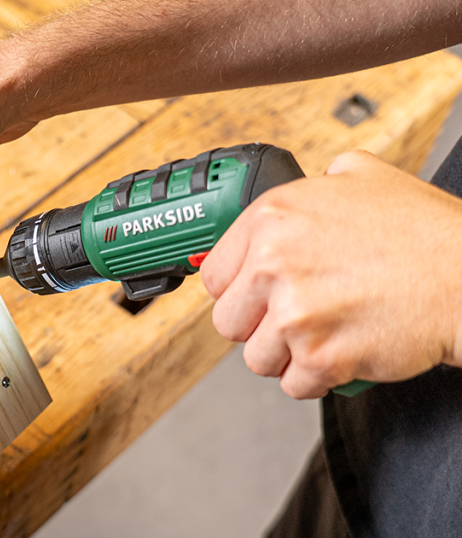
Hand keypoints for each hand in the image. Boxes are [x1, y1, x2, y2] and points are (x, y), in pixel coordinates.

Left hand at [201, 150, 461, 398]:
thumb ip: (321, 181)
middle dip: (259, 326)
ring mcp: (294, 313)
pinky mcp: (320, 356)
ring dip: (288, 356)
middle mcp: (273, 264)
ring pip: (258, 358)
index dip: (238, 291)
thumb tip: (309, 184)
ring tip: (326, 334)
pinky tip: (344, 352)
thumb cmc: (425, 233)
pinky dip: (317, 379)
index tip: (256, 296)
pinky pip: (294, 384)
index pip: (213, 276)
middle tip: (297, 318)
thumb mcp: (365, 176)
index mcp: (271, 219)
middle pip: (227, 322)